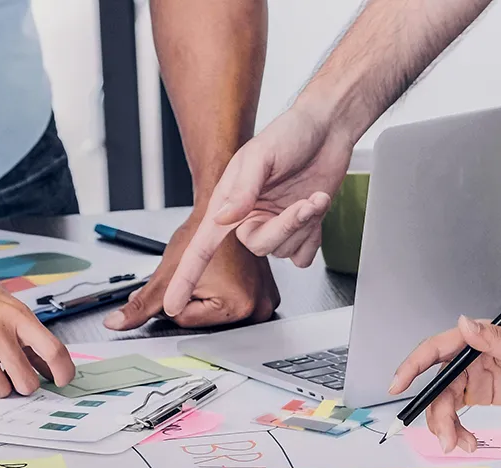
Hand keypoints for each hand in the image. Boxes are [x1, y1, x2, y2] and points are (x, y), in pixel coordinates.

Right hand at [0, 224, 74, 397]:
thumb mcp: (5, 302)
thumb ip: (25, 333)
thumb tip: (44, 365)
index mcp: (17, 315)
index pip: (53, 351)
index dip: (63, 372)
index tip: (61, 380)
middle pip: (27, 383)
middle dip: (24, 384)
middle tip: (16, 375)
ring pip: (0, 391)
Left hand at [104, 211, 279, 329]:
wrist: (222, 208)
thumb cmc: (202, 233)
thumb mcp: (166, 274)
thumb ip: (140, 304)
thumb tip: (116, 323)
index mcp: (238, 306)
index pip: (186, 320)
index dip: (174, 299)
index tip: (184, 278)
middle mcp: (258, 308)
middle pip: (204, 321)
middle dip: (192, 300)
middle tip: (201, 274)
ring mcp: (265, 301)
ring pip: (217, 314)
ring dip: (207, 297)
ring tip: (214, 273)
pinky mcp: (267, 294)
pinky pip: (233, 303)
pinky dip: (223, 292)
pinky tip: (224, 275)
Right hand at [164, 104, 352, 315]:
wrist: (327, 130)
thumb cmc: (289, 134)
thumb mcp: (259, 156)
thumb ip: (241, 190)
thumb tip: (223, 219)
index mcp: (229, 203)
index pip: (201, 247)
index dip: (186, 277)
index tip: (172, 304)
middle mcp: (249, 218)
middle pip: (258, 246)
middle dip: (285, 226)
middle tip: (304, 203)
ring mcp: (274, 225)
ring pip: (283, 251)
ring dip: (304, 224)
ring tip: (313, 197)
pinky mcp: (299, 231)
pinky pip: (302, 256)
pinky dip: (313, 235)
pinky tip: (315, 208)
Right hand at [391, 317, 500, 452]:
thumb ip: (491, 338)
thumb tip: (463, 324)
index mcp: (474, 342)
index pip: (433, 352)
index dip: (411, 367)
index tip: (397, 386)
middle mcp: (468, 360)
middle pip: (437, 389)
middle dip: (437, 416)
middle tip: (446, 439)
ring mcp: (473, 379)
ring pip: (445, 406)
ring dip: (447, 428)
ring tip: (461, 445)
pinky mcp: (482, 395)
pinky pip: (459, 415)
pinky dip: (459, 430)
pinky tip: (469, 441)